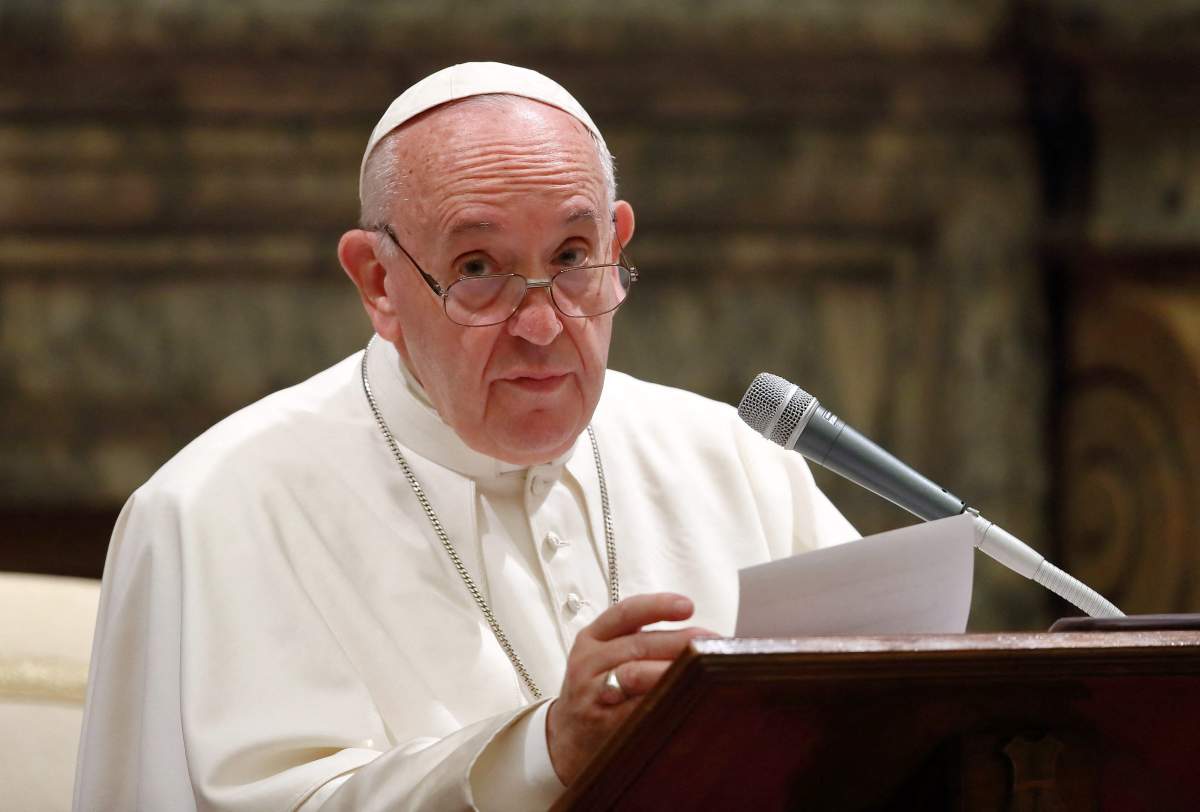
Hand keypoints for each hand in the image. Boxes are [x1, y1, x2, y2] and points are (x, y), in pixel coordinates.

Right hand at [545, 592, 714, 784]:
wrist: (567, 739)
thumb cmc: (599, 691)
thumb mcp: (607, 659)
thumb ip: (642, 644)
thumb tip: (701, 638)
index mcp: (593, 637)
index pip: (626, 613)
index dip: (657, 606)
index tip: (688, 606)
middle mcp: (588, 660)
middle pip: (638, 644)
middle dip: (679, 643)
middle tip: (712, 644)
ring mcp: (591, 692)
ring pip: (635, 674)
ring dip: (671, 671)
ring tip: (701, 671)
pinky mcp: (600, 722)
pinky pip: (634, 709)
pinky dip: (660, 702)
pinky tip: (683, 701)